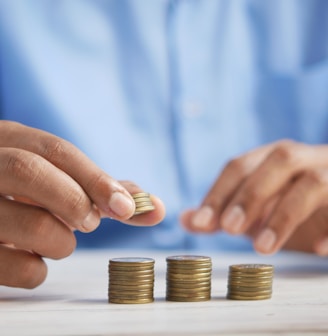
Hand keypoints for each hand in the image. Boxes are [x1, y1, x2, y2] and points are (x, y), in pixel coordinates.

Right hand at [0, 121, 164, 287]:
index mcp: (9, 141)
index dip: (97, 179)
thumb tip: (156, 207)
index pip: (57, 150)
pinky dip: (37, 270)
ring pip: (29, 223)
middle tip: (89, 223)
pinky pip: (14, 267)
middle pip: (30, 170)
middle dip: (74, 201)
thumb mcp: (57, 179)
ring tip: (58, 240)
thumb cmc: (29, 194)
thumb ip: (103, 190)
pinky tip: (33, 257)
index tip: (126, 207)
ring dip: (61, 241)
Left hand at [181, 140, 327, 255]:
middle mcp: (304, 158)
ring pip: (313, 183)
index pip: (240, 165)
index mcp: (274, 157)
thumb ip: (223, 212)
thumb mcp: (255, 210)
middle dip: (251, 194)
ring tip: (262, 248)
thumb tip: (185, 219)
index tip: (201, 223)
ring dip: (284, 215)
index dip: (219, 192)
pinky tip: (319, 250)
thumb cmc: (289, 204)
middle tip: (228, 228)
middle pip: (278, 161)